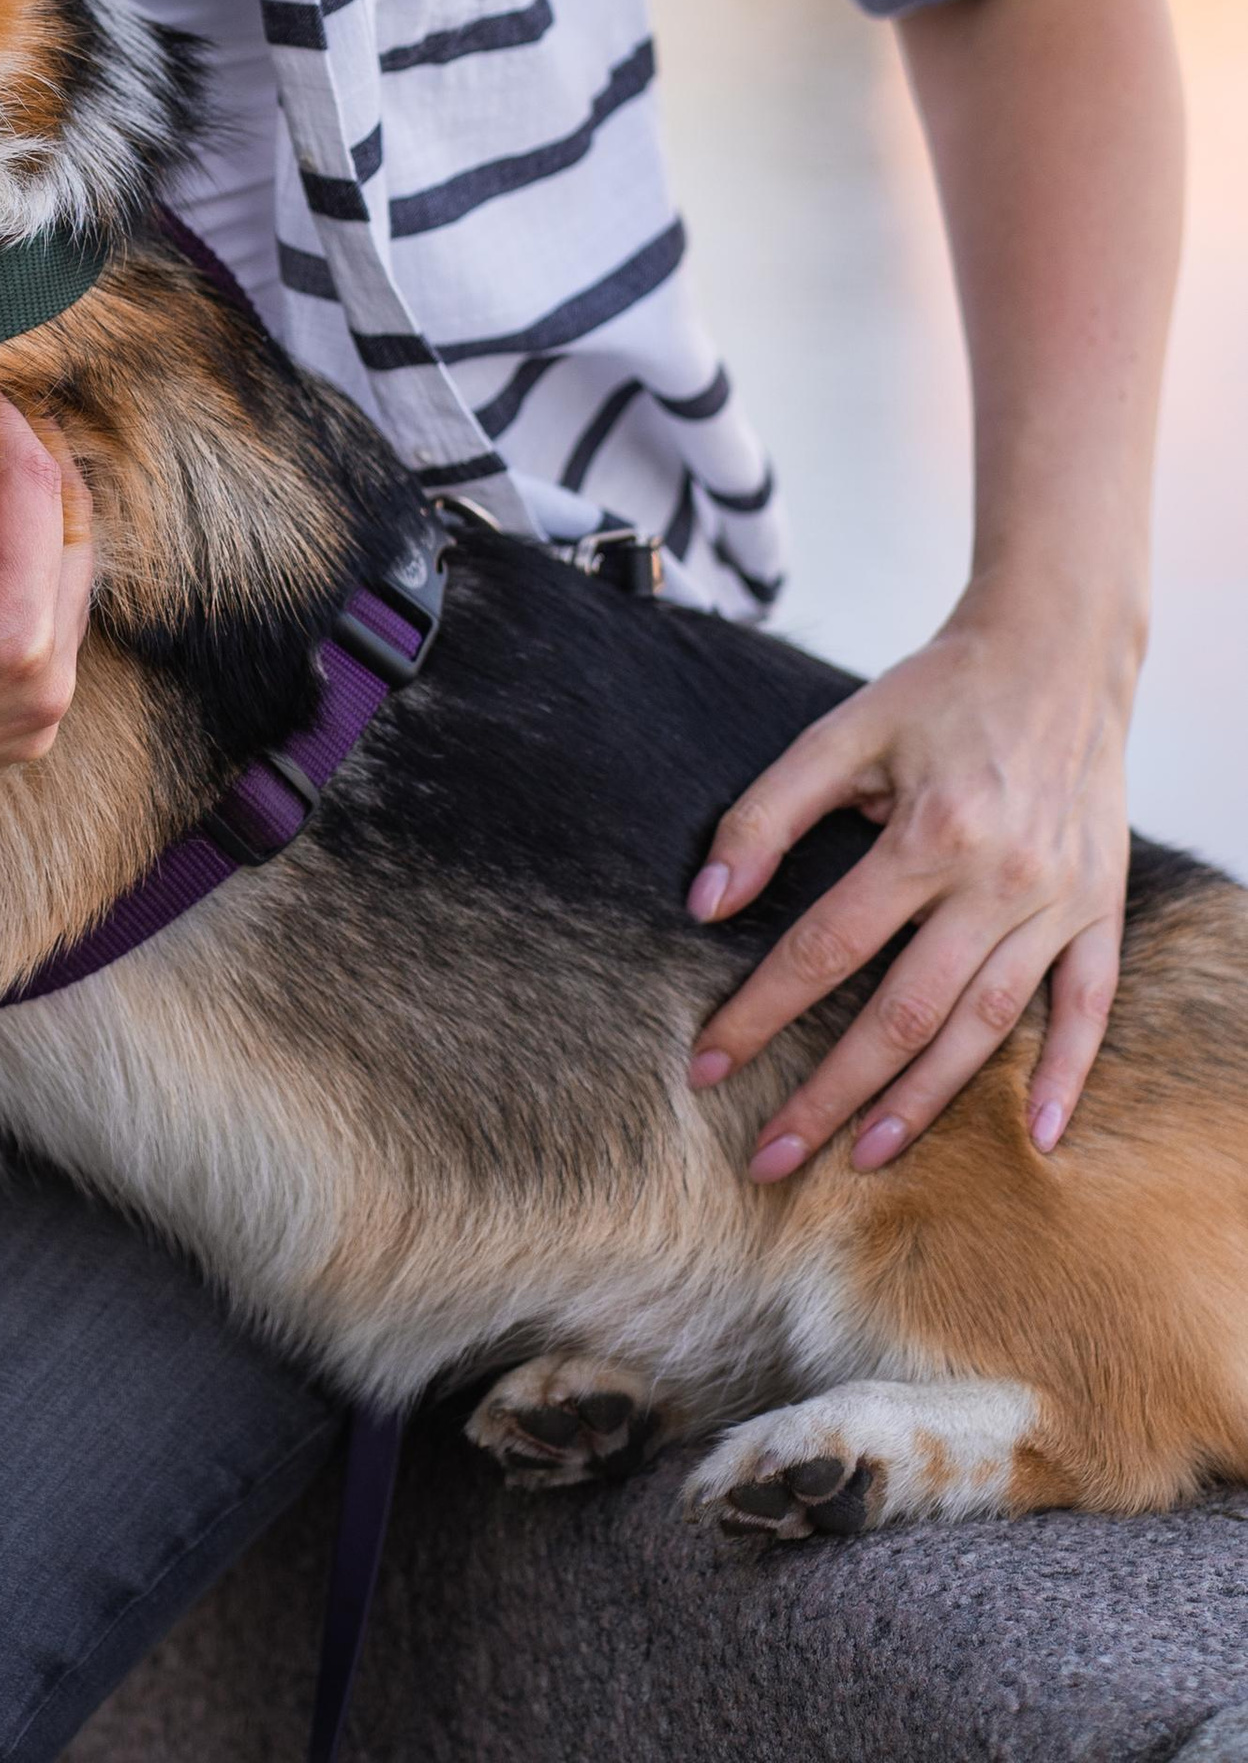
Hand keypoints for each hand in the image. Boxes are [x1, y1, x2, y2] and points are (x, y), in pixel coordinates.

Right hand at [0, 396, 92, 851]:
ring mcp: (30, 723)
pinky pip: (46, 637)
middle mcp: (41, 692)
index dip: (13, 431)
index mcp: (11, 644)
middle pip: (71, 545)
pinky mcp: (8, 737)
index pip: (40, 500)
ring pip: (66, 591)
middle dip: (39, 472)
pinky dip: (28, 579)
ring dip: (40, 526)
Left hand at [686, 609, 1132, 1180]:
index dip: (761, 1012)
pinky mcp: (1101, 909)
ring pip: (985, 1029)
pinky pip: (1088, 1010)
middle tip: (768, 1156)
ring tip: (863, 1157)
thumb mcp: (843, 730)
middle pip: (902, 1015)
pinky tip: (1035, 1137)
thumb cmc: (938, 690)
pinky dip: (1067, 1076)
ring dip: (923, 1103)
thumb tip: (706, 902)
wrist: (1057, 651)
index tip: (707, 1064)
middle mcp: (1000, 881)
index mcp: (930, 834)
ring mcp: (1059, 903)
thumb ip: (768, 813)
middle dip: (827, 1094)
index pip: (827, 949)